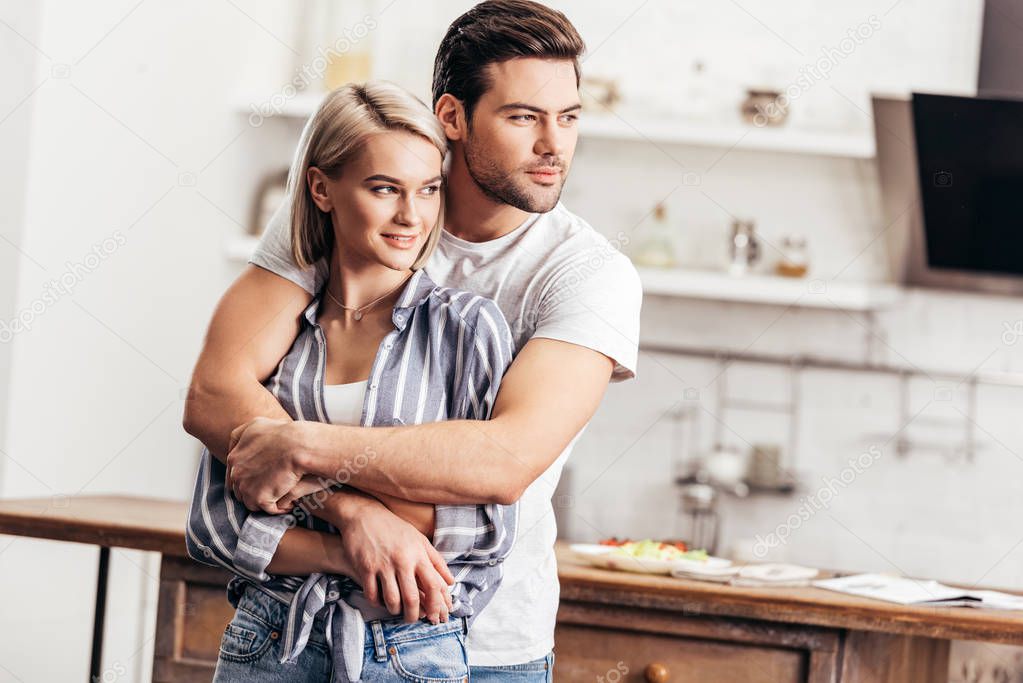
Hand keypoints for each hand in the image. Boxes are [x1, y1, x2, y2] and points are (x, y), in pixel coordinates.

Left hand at [226, 417, 306, 512]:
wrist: (298, 444)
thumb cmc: (283, 432)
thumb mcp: (255, 425)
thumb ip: (241, 436)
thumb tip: (237, 447)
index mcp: (233, 458)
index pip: (234, 475)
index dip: (249, 479)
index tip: (263, 480)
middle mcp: (235, 473)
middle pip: (241, 491)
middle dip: (256, 491)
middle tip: (275, 488)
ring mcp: (246, 487)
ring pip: (252, 502)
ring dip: (266, 501)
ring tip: (283, 496)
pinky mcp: (259, 499)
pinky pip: (267, 509)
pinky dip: (279, 508)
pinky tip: (291, 503)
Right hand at [322, 492, 454, 624]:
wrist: (364, 515)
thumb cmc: (395, 529)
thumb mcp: (419, 540)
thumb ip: (436, 561)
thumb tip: (451, 582)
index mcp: (418, 554)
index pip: (433, 585)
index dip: (437, 604)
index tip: (436, 616)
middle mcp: (402, 560)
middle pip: (412, 598)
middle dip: (414, 615)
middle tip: (413, 620)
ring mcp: (383, 565)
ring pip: (392, 600)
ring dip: (395, 611)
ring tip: (397, 611)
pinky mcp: (365, 568)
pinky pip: (372, 595)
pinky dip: (377, 603)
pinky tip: (381, 602)